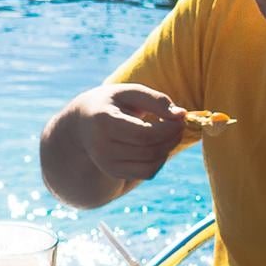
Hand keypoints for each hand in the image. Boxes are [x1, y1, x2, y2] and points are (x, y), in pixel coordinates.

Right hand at [66, 83, 187, 185]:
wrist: (84, 122)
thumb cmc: (112, 103)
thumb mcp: (130, 92)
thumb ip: (156, 100)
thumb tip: (181, 115)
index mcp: (103, 122)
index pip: (144, 134)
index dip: (168, 128)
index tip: (180, 117)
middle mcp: (101, 148)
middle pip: (149, 151)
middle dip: (172, 138)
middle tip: (179, 124)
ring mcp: (106, 164)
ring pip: (151, 165)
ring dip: (168, 149)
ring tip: (169, 133)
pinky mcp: (115, 172)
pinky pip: (147, 173)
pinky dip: (160, 160)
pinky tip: (159, 145)